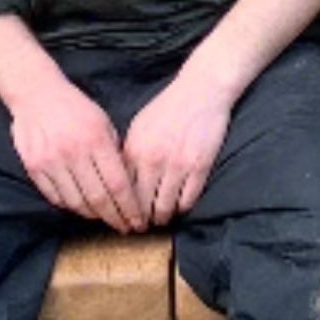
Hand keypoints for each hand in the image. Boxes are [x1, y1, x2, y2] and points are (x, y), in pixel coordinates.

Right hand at [8, 76, 144, 232]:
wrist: (36, 93)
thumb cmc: (75, 107)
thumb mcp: (103, 122)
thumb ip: (114, 152)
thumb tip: (128, 186)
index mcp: (95, 140)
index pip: (118, 184)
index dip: (130, 208)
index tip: (138, 221)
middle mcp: (73, 152)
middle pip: (98, 198)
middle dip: (115, 218)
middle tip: (125, 228)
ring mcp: (51, 161)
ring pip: (76, 202)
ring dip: (93, 215)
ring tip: (104, 218)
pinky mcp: (34, 167)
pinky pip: (55, 197)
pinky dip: (70, 206)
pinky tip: (81, 207)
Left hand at [119, 76, 236, 228]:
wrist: (200, 92)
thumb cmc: (167, 108)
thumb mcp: (139, 127)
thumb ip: (128, 154)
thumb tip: (119, 181)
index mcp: (134, 150)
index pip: (122, 192)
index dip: (122, 210)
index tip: (123, 219)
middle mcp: (152, 161)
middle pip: (142, 205)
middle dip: (141, 220)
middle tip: (141, 227)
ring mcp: (177, 166)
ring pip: (165, 208)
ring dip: (162, 218)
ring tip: (160, 219)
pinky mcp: (199, 168)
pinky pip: (187, 200)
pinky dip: (181, 209)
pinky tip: (178, 207)